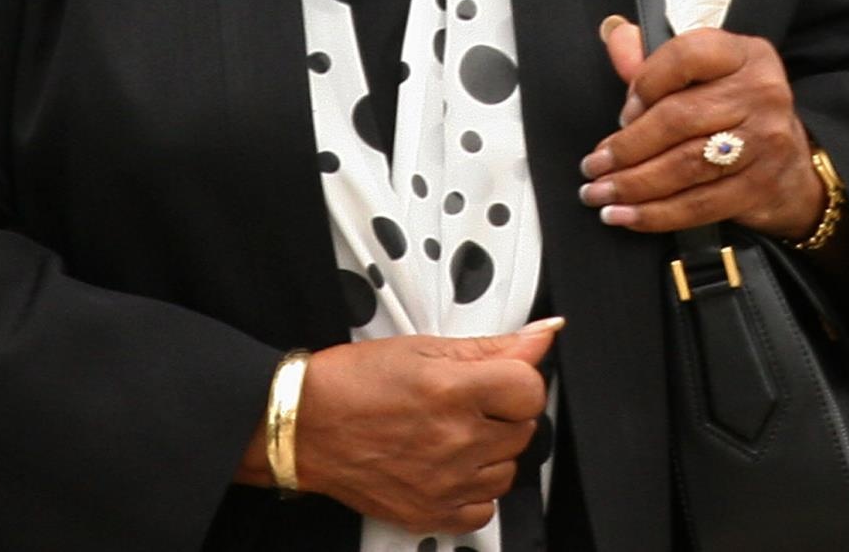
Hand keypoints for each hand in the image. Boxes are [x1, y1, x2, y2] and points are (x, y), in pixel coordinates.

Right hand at [271, 323, 558, 533]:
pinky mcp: (428, 514)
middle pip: (523, 429)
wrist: (306, 425)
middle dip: (506, 410)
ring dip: (493, 450)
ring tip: (459, 430)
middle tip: (473, 399)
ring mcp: (442, 484)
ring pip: (508, 470)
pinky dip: (476, 490)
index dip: (521, 378)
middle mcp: (452, 442)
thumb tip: (542, 334)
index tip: (504, 376)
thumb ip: (494, 345)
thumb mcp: (425, 347)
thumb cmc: (355, 382)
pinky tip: (454, 466)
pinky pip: (483, 511)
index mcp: (452, 392)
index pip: (531, 389)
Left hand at [579, 16, 821, 240]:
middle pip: (678, 118)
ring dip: (632, 184)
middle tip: (594, 165)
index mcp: (746, 54)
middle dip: (626, 147)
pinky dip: (654, 214)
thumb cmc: (738, 111)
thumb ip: (656, 58)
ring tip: (599, 192)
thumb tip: (614, 35)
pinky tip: (625, 216)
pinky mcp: (759, 187)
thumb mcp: (707, 74)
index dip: (645, 82)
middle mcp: (761, 92)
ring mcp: (764, 142)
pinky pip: (697, 205)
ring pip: (683, 166)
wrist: (793, 165)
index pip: (687, 55)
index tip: (622, 110)